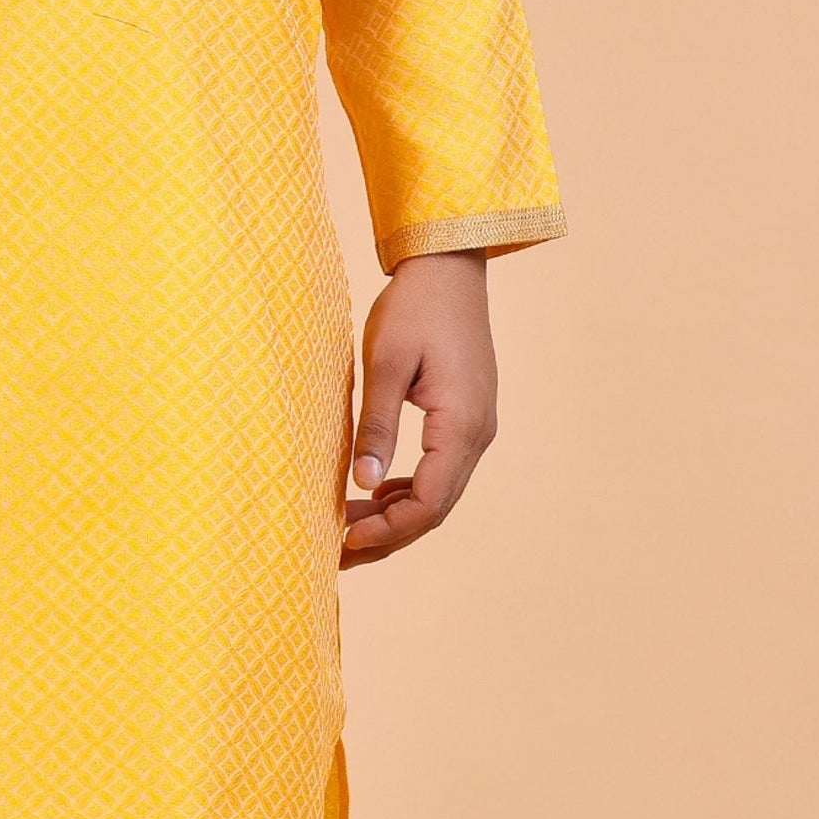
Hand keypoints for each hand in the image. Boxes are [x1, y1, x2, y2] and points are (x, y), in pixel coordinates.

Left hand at [342, 248, 497, 565]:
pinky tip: (375, 491)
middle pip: (436, 508)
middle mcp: (478, 434)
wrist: (448, 267)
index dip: (387, 530)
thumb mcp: (386, 364)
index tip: (345, 540)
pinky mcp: (467, 416)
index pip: (428, 504)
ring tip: (350, 527)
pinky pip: (440, 469)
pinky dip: (409, 488)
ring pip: (439, 492)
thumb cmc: (414, 308)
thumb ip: (376, 426)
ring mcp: (477, 426)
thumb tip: (360, 484)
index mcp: (461, 426)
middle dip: (390, 534)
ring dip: (398, 514)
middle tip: (341, 551)